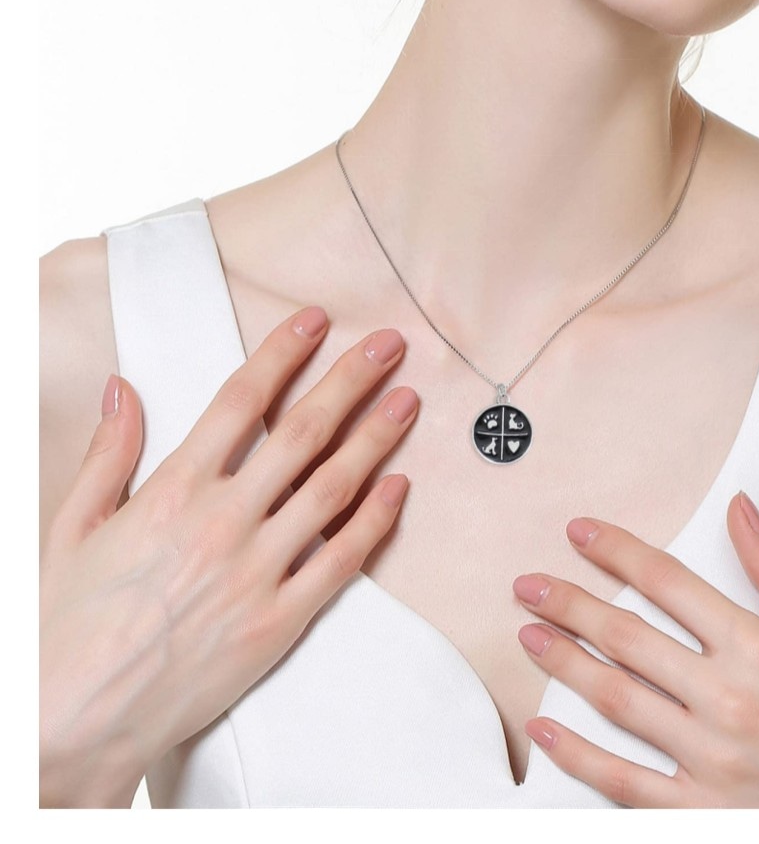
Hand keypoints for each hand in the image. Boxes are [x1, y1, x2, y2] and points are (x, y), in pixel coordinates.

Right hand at [40, 307, 417, 806]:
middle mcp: (222, 522)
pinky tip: (399, 487)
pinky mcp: (280, 622)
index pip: (241, 401)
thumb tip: (124, 387)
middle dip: (351, 380)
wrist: (73, 720)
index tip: (316, 321)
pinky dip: (374, 522)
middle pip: (302, 433)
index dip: (283, 353)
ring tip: (408, 402)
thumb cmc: (67, 623)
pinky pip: (340, 562)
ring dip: (376, 439)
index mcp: (172, 490)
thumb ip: (107, 454)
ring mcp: (256, 572)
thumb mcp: (69, 528)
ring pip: (333, 489)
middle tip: (389, 345)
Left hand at [512, 493, 758, 807]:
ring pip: (616, 701)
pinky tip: (544, 731)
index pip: (668, 583)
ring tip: (526, 635)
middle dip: (569, 604)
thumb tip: (741, 512)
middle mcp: (727, 701)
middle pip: (627, 638)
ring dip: (564, 664)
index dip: (617, 551)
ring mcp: (711, 762)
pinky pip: (625, 783)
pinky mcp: (705, 813)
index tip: (581, 532)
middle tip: (528, 584)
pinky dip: (578, 757)